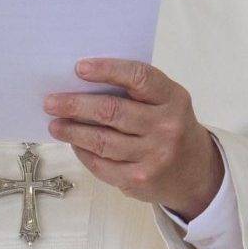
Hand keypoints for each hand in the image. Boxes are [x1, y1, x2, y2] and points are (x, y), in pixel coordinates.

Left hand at [43, 58, 223, 219]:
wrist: (196, 173)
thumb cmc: (170, 125)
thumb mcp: (166, 102)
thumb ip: (135, 91)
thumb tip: (83, 83)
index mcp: (173, 98)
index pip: (139, 77)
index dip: (107, 70)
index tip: (79, 68)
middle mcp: (166, 127)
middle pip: (112, 112)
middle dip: (76, 105)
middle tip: (51, 101)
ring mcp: (154, 156)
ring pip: (102, 141)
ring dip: (73, 131)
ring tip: (54, 123)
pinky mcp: (140, 180)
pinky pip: (102, 165)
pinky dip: (83, 152)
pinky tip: (73, 143)